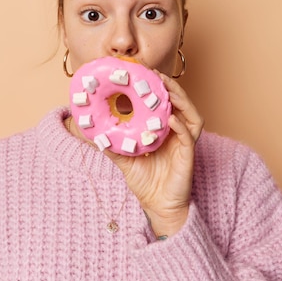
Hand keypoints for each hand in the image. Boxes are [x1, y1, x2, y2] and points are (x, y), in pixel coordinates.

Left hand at [105, 72, 203, 237]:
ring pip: (191, 115)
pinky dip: (181, 125)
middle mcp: (178, 134)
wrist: (158, 207)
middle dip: (171, 87)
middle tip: (156, 74)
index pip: (166, 104)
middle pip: (182, 104)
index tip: (146, 73)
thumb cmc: (145, 183)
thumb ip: (111, 145)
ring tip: (167, 87)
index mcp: (165, 131)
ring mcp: (185, 144)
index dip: (159, 88)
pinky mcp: (188, 155)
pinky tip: (170, 117)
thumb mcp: (124, 160)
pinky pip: (189, 136)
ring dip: (181, 99)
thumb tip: (90, 134)